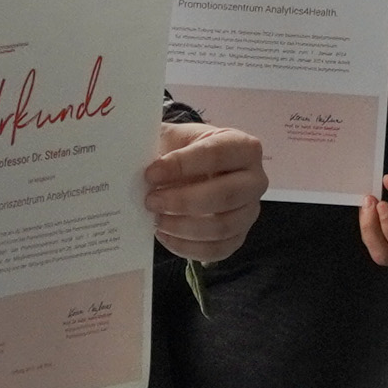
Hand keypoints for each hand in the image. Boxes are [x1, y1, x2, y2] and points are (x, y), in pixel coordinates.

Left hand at [144, 122, 266, 261]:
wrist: (196, 168)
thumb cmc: (186, 149)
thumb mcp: (175, 137)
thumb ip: (159, 142)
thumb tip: (132, 156)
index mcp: (243, 147)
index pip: (215, 155)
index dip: (182, 164)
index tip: (151, 173)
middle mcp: (255, 180)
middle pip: (226, 195)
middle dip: (183, 201)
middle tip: (151, 201)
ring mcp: (250, 212)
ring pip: (222, 227)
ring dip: (183, 227)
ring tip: (156, 219)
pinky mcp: (239, 237)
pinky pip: (217, 250)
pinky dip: (187, 247)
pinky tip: (164, 236)